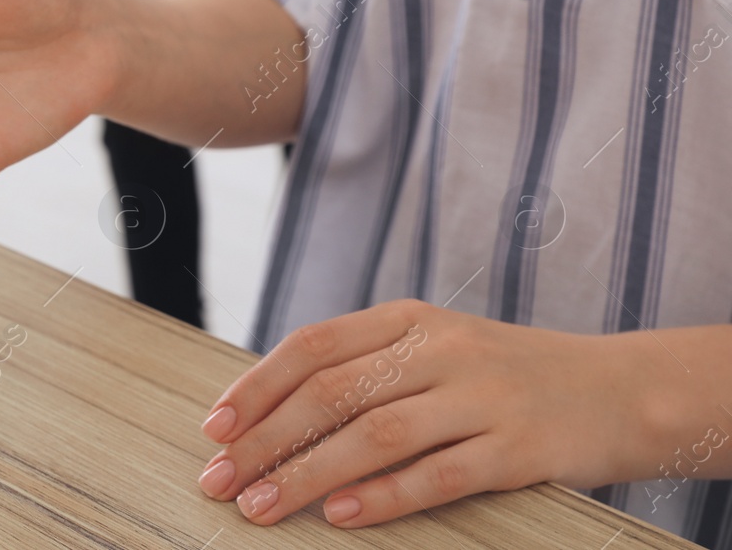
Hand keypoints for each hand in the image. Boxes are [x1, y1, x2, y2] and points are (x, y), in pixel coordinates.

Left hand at [195, 299, 725, 528]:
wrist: (620, 389)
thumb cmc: (503, 374)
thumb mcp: (433, 347)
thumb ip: (364, 365)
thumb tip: (270, 410)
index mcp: (408, 318)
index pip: (313, 346)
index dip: (258, 387)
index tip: (214, 427)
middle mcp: (439, 349)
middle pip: (333, 393)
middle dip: (266, 440)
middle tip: (220, 479)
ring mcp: (481, 396)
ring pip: (375, 435)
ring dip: (308, 475)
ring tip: (262, 506)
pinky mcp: (517, 447)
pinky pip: (438, 474)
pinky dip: (385, 497)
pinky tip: (341, 516)